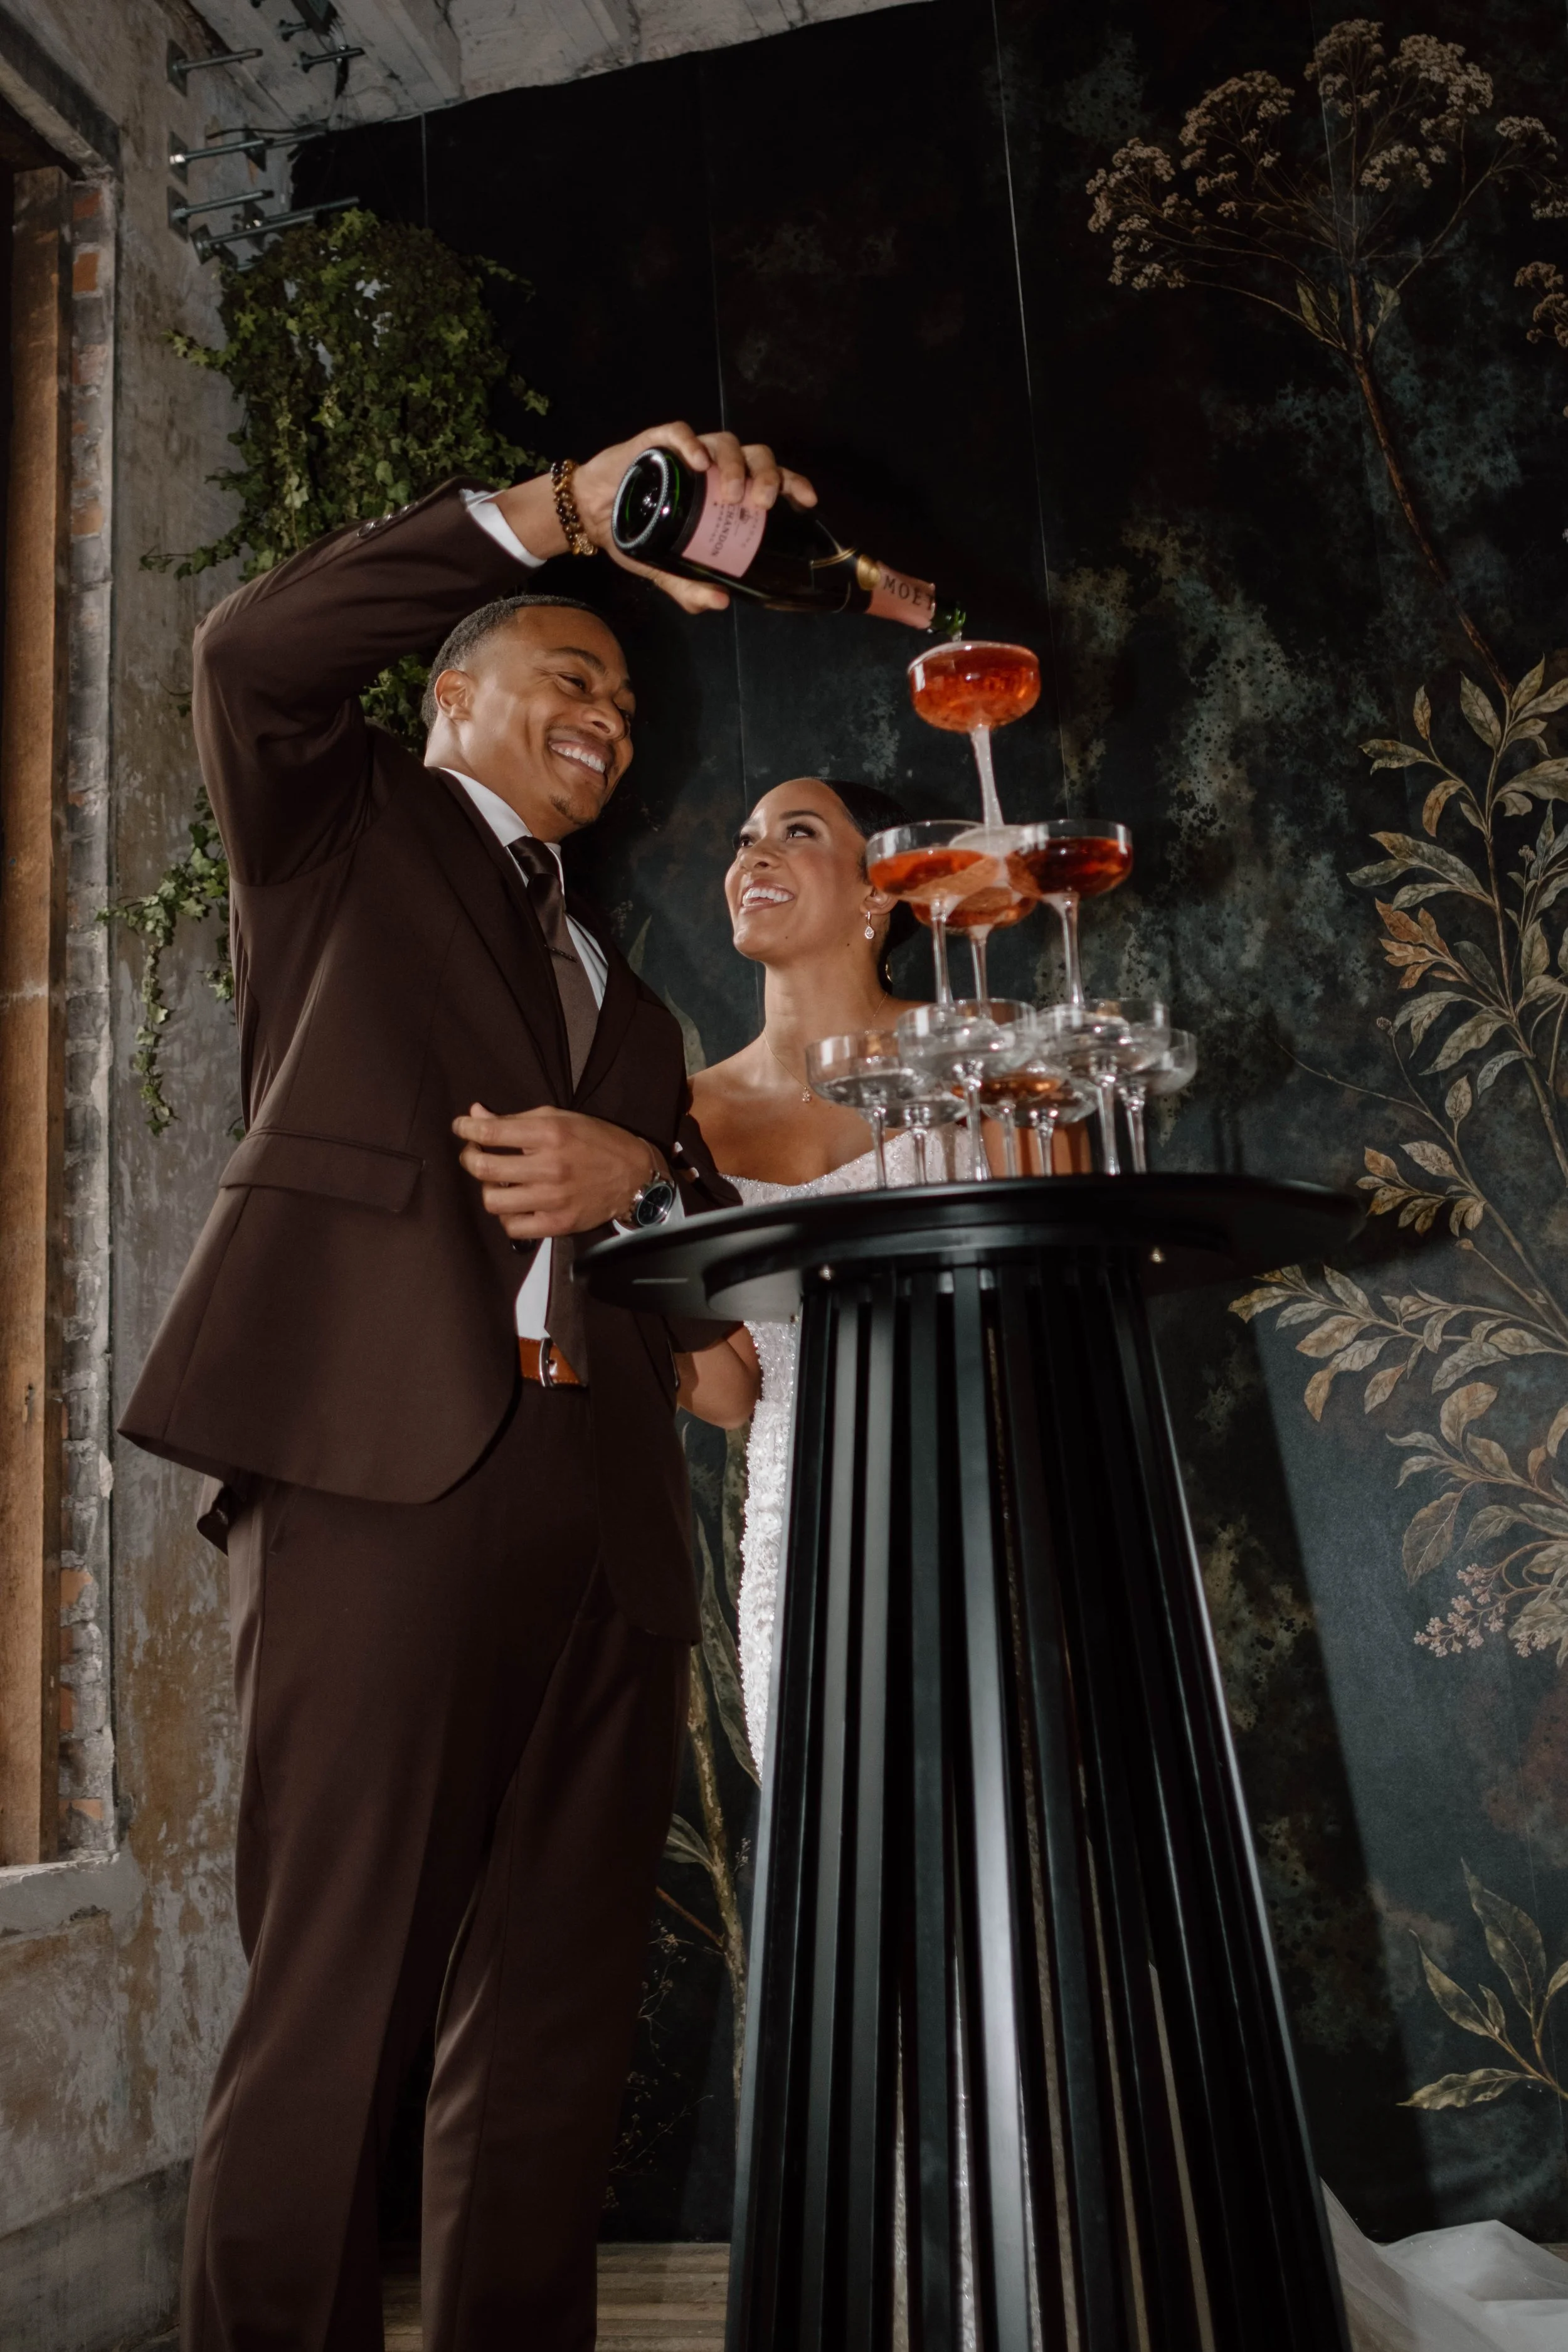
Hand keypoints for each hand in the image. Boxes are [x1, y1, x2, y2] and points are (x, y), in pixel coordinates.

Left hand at [453, 1102, 661, 1237]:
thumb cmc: (596, 1141)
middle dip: (469, 1157)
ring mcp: (553, 1199)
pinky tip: (514, 1203)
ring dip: (488, 1188)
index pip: (490, 1132)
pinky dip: (506, 1216)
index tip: (460, 1127)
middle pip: (483, 1167)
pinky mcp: (557, 1224)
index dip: (466, 1129)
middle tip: (474, 1153)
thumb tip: (475, 1114)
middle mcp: (549, 1167)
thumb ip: (515, 1119)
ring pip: (493, 1200)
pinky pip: (512, 1227)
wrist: (634, 1176)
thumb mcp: (559, 1118)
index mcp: (550, 1134)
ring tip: (498, 1180)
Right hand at [495, 424, 816, 615]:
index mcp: (726, 490)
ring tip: (731, 495)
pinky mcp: (655, 443)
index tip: (807, 500)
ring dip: (733, 465)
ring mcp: (686, 452)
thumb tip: (719, 602)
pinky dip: (690, 443)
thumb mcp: (666, 568)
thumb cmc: (638, 535)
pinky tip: (696, 460)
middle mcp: (713, 466)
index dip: (791, 483)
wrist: (592, 518)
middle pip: (754, 456)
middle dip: (765, 476)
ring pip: (723, 442)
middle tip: (760, 504)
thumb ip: (690, 587)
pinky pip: (678, 433)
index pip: (769, 478)